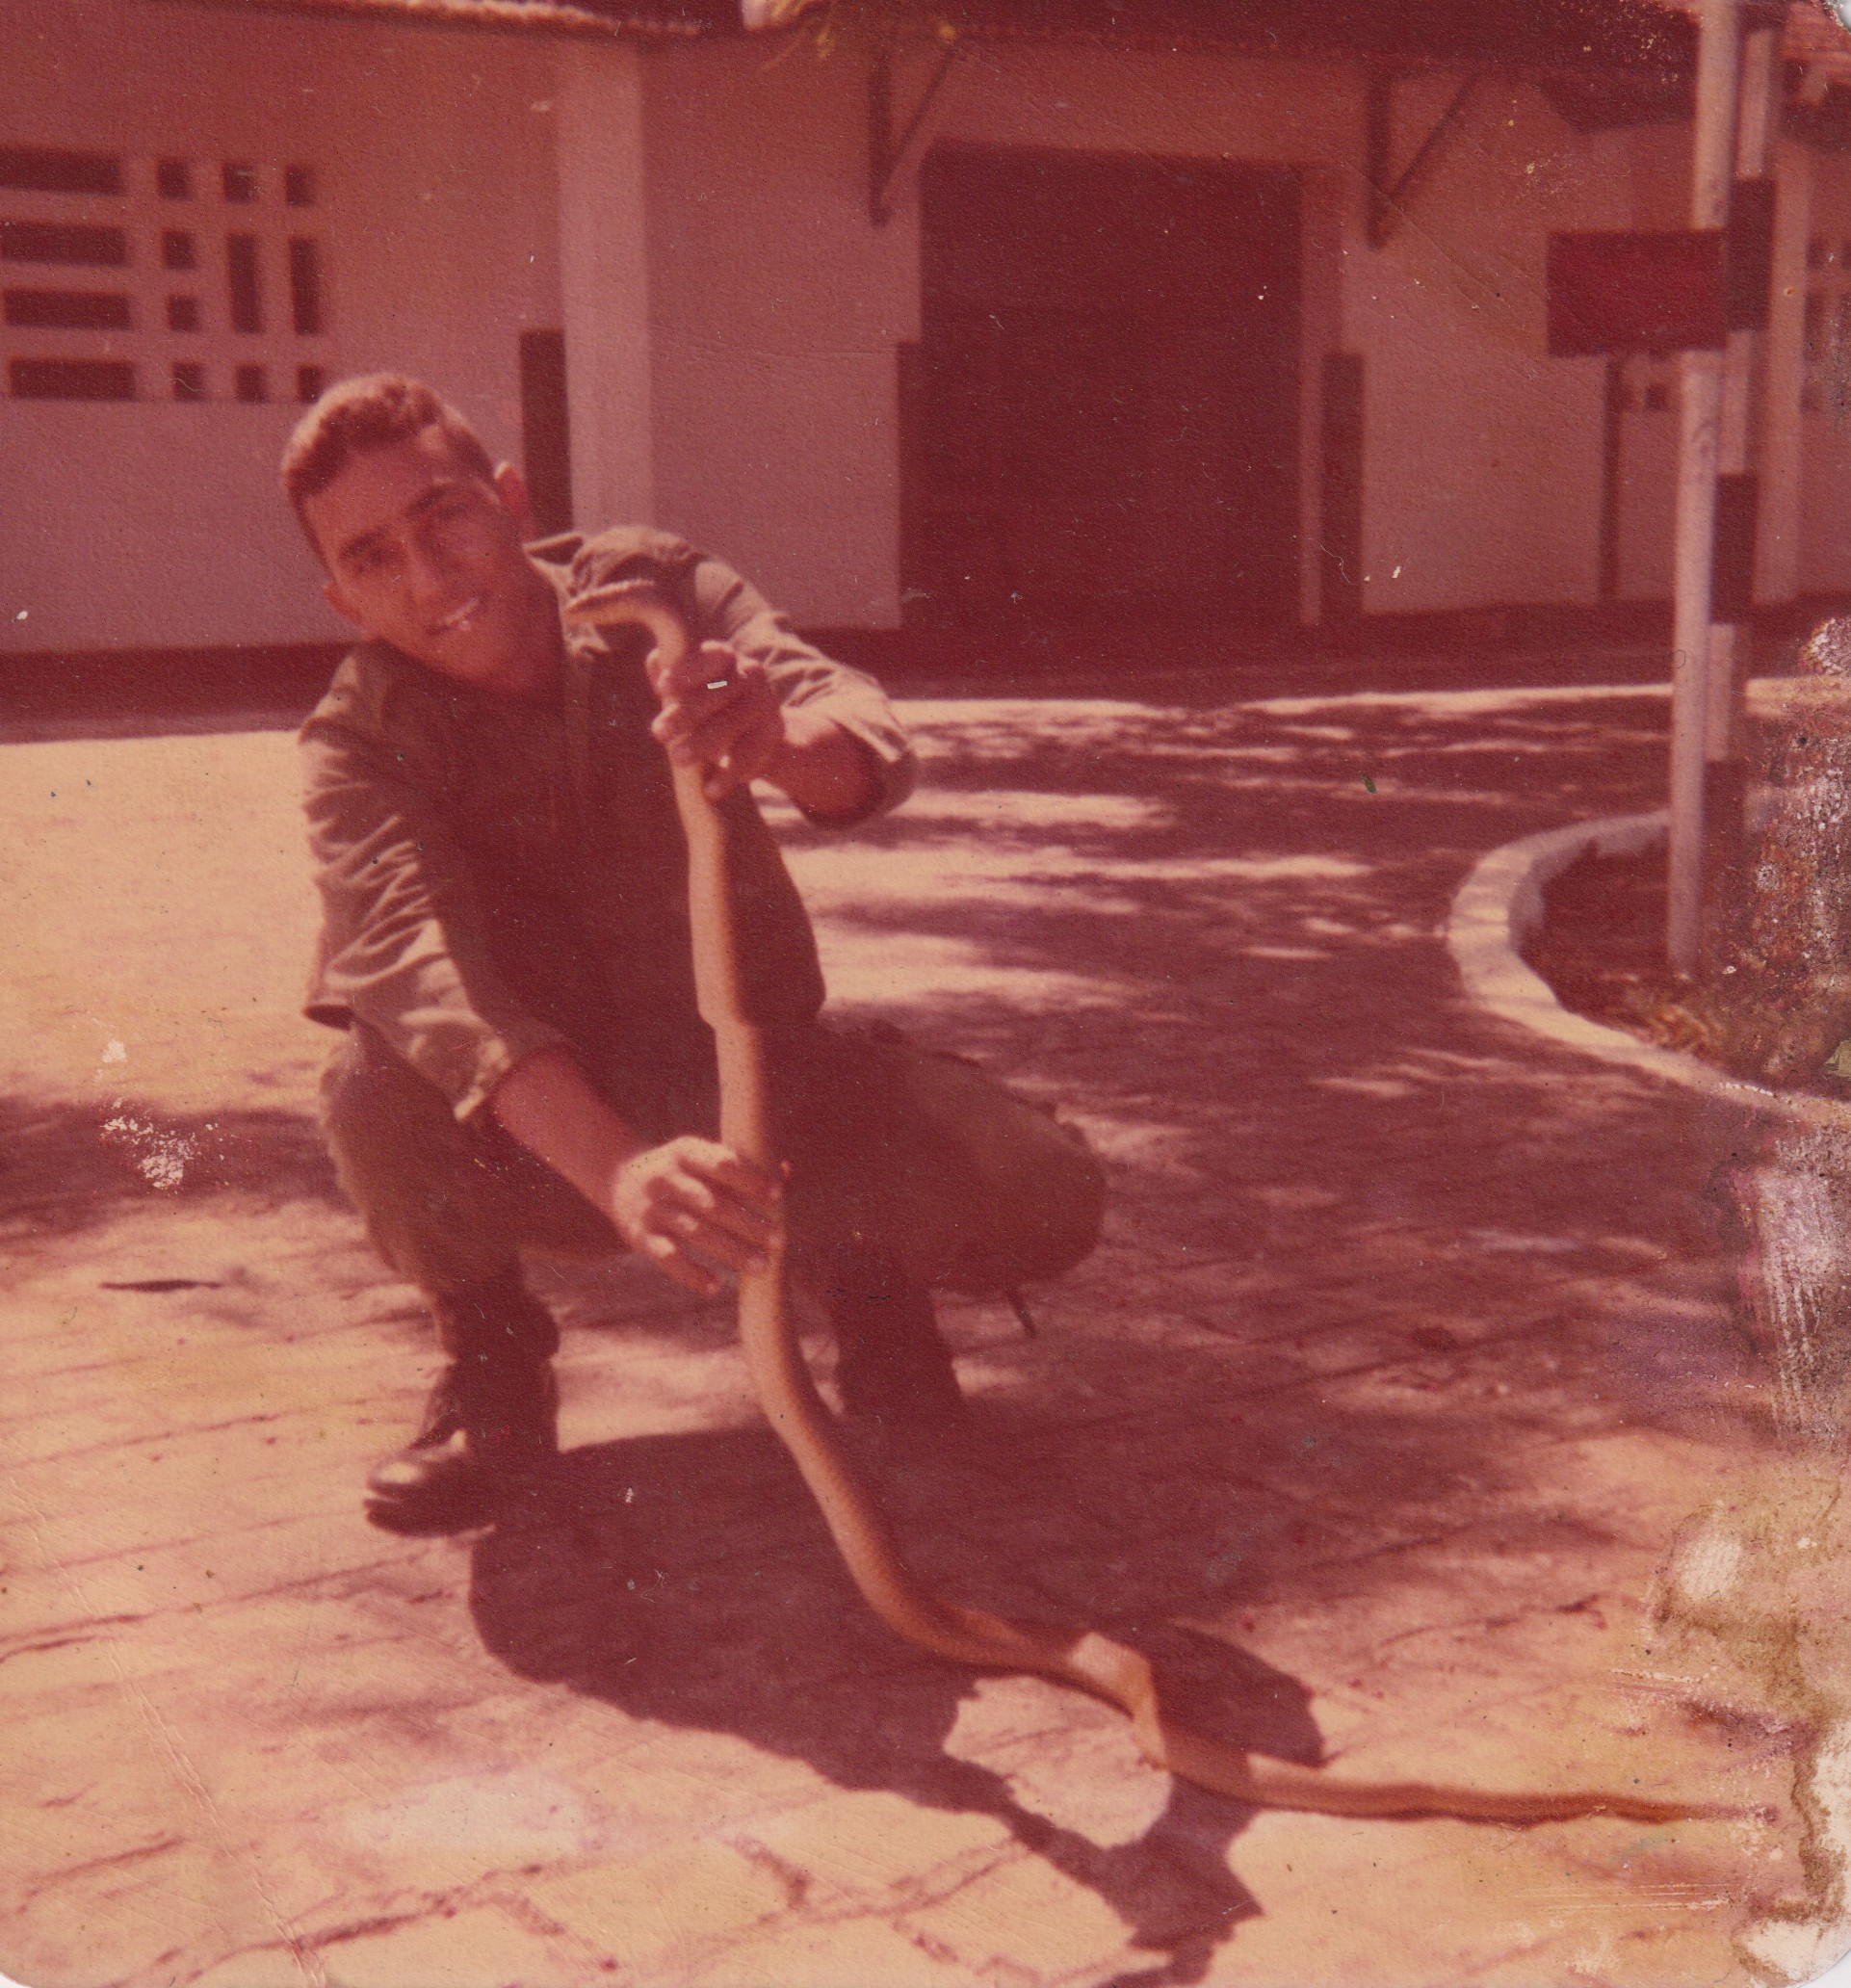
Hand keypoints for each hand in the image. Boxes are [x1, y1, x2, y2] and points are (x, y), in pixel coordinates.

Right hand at [609, 1135, 783, 1295]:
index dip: (750, 1178)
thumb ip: (741, 1167)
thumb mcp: (700, 1158)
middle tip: (780, 1241)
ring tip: (761, 1266)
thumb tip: (788, 1175)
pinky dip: (691, 1274)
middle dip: (748, 1223)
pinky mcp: (640, 1236)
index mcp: (685, 1152)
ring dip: (731, 1251)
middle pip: (713, 1204)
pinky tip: (716, 1287)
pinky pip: (668, 1258)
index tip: (777, 1195)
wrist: (618, 1178)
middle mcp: (666, 1178)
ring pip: (695, 1233)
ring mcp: (652, 1208)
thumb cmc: (680, 1171)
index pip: (720, 1163)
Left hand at [651, 641, 784, 801]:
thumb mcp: (687, 687)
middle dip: (686, 712)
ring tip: (677, 758)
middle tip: (658, 732)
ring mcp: (765, 704)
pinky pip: (750, 755)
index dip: (688, 670)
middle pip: (719, 692)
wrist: (755, 731)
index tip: (663, 687)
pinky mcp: (772, 735)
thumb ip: (669, 675)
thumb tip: (656, 664)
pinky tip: (711, 790)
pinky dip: (729, 774)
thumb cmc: (706, 703)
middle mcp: (750, 675)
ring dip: (704, 741)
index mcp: (726, 657)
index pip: (711, 656)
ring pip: (734, 722)